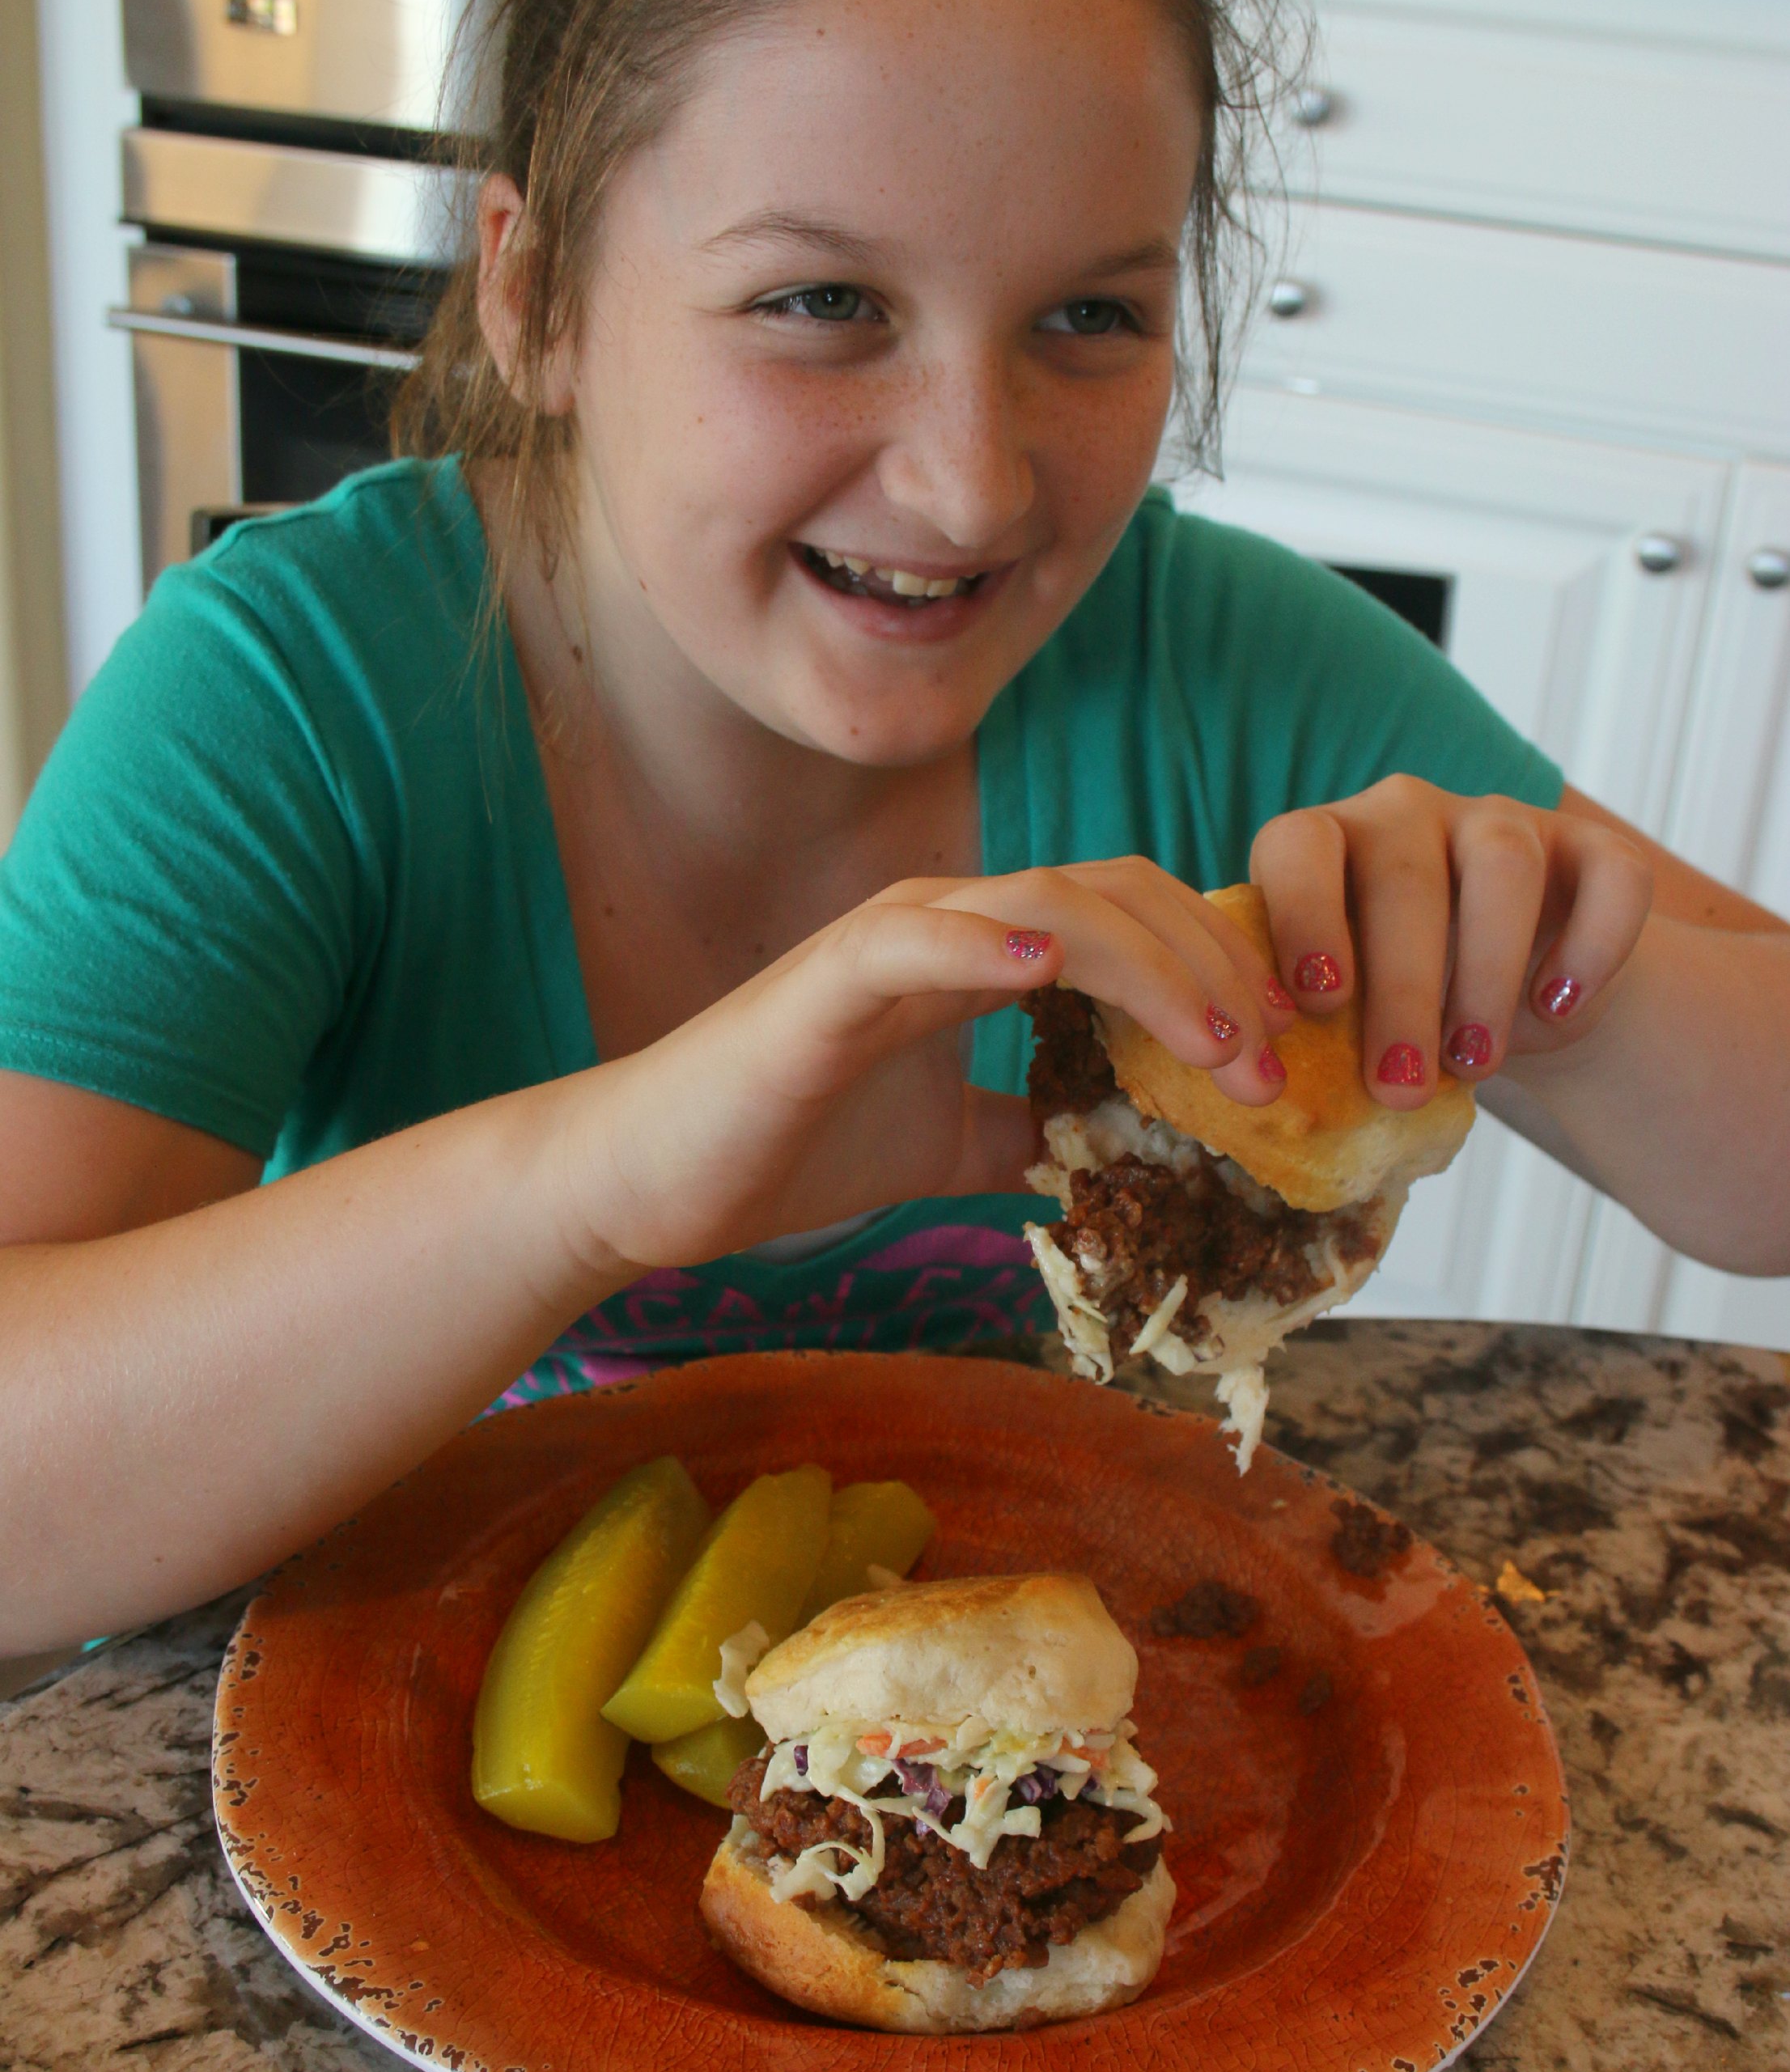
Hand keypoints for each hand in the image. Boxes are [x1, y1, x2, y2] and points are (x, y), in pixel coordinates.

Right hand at [551, 858, 1294, 1269]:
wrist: (657, 1177)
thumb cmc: (789, 1146)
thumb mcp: (949, 1147)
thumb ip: (1031, 1130)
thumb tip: (1121, 1154)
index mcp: (985, 950)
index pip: (1136, 920)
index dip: (1222, 972)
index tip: (1285, 1062)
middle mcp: (952, 920)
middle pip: (1123, 895)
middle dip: (1218, 972)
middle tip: (1281, 1069)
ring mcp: (891, 935)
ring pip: (1052, 903)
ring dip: (1153, 969)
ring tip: (1219, 1048)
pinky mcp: (829, 975)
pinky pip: (920, 932)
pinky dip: (989, 941)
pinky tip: (1053, 970)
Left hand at [1250, 779, 1653, 1103]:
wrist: (1512, 995)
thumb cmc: (1400, 1003)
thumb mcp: (1348, 1011)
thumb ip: (1314, 1028)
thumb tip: (1283, 1095)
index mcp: (1327, 845)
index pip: (1298, 847)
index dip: (1303, 916)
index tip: (1319, 1003)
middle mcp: (1405, 814)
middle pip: (1405, 879)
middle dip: (1402, 992)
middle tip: (1401, 1085)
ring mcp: (1500, 821)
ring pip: (1504, 866)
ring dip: (1487, 973)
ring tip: (1473, 1063)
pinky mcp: (1588, 845)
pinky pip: (1609, 875)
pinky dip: (1592, 946)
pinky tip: (1558, 1009)